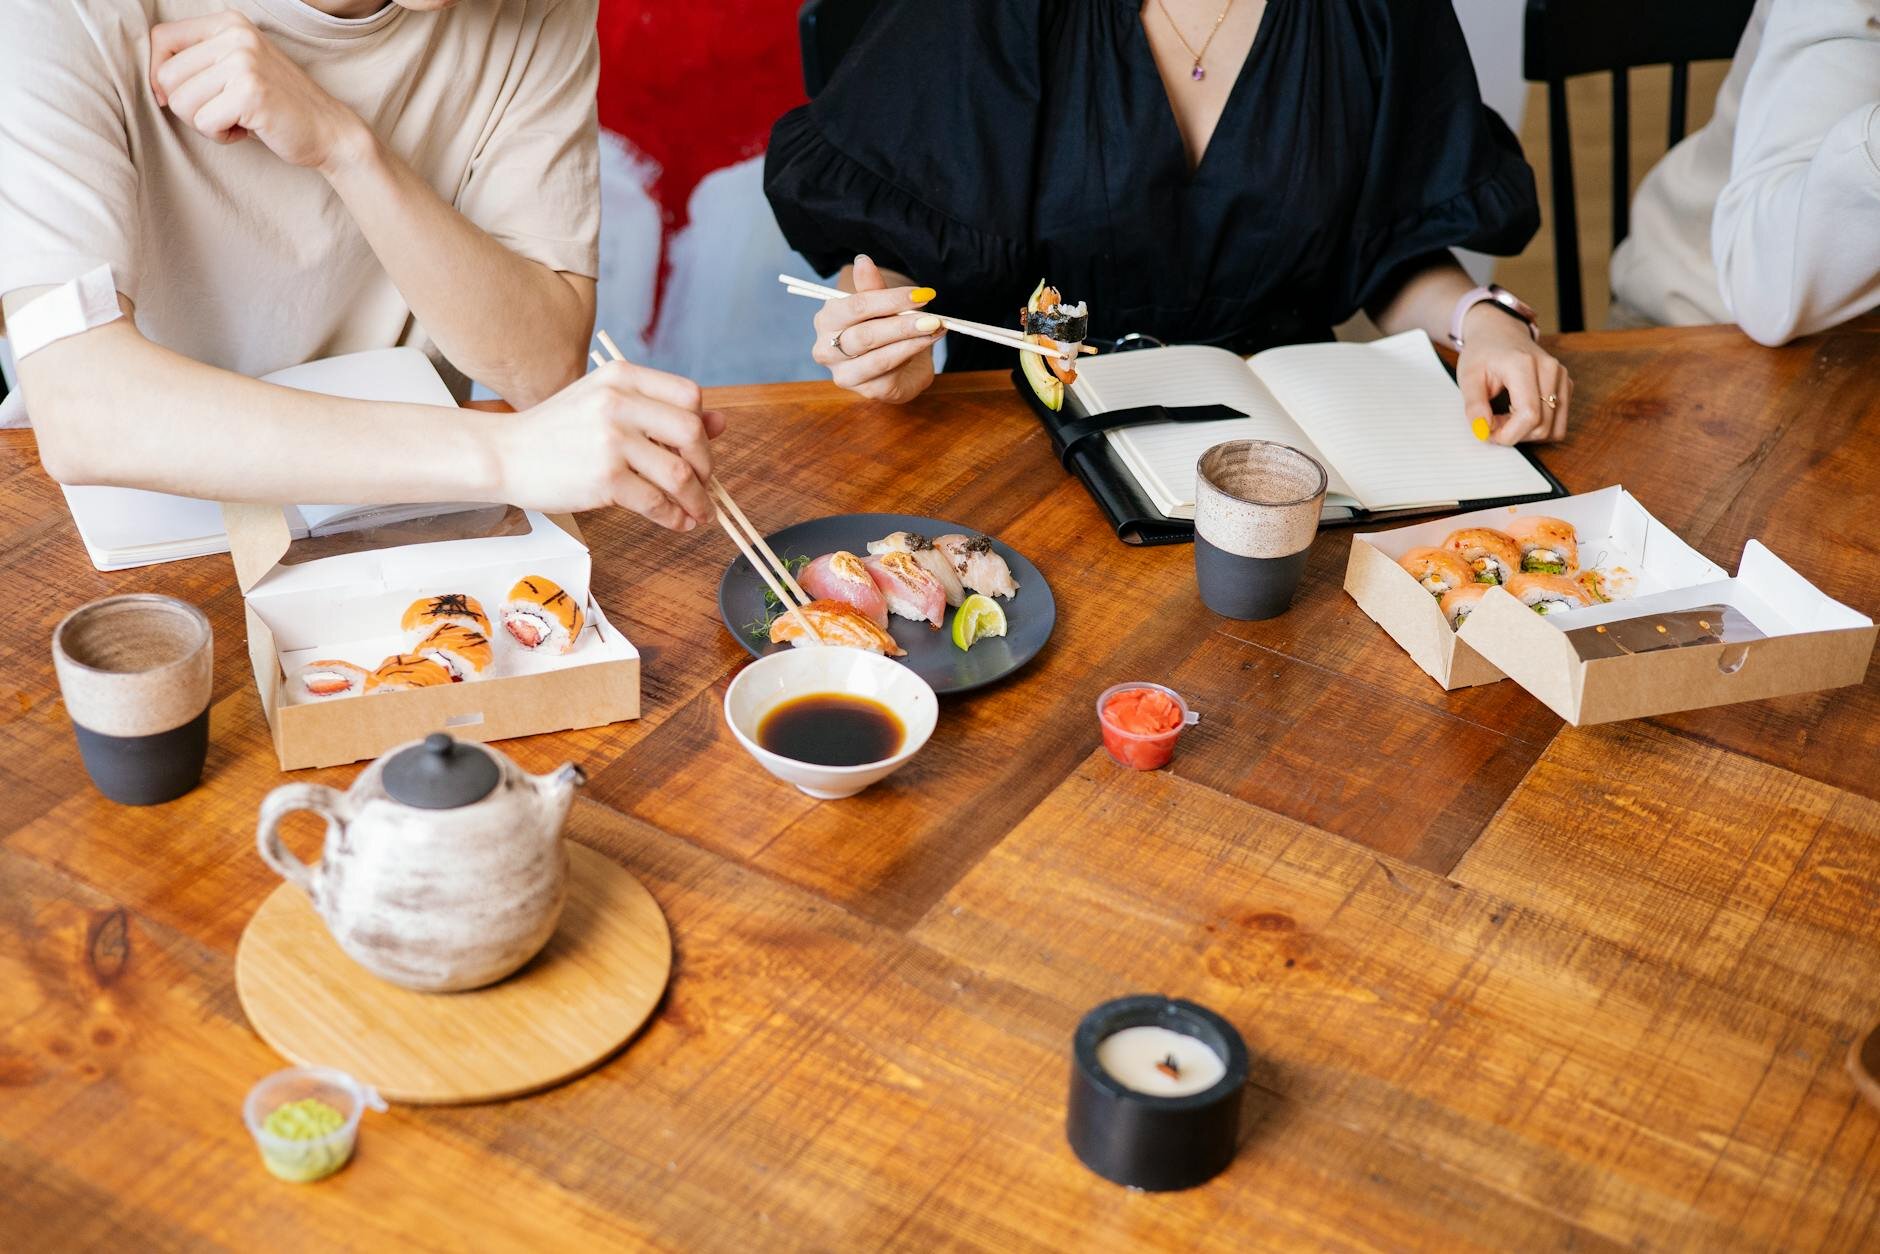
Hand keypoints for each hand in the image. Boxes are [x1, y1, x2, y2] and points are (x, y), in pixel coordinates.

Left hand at [150, 11, 367, 171]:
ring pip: (181, 102)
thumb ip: (199, 61)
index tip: (181, 96)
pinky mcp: (250, 92)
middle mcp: (236, 35)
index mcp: (229, 23)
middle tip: (221, 113)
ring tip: (235, 120)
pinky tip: (246, 130)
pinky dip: (220, 136)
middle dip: (187, 106)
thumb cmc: (275, 105)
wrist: (328, 130)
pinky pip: (204, 122)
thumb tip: (153, 80)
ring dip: (204, 123)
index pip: (162, 39)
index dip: (161, 74)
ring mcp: (244, 62)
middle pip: (167, 76)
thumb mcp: (236, 68)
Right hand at [495, 361, 725, 528]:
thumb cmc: (556, 432)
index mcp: (622, 377)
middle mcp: (619, 402)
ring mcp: (611, 439)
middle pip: (692, 432)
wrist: (503, 453)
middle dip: (706, 465)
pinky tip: (676, 522)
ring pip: (680, 473)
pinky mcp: (605, 477)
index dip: (703, 427)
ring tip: (698, 513)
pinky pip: (657, 502)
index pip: (689, 395)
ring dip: (697, 499)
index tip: (700, 450)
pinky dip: (674, 517)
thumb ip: (659, 411)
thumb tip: (720, 423)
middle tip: (704, 485)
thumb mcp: (606, 405)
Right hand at [811, 255, 942, 402]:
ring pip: (878, 358)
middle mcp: (827, 349)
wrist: (897, 362)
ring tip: (934, 329)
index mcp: (827, 320)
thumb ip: (871, 287)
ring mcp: (845, 374)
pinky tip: (926, 343)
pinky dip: (912, 356)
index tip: (920, 294)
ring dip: (910, 342)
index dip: (889, 300)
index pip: (855, 308)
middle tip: (932, 317)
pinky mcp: (867, 391)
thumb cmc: (883, 328)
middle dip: (902, 325)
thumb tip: (862, 260)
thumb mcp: (878, 305)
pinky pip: (890, 374)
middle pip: (865, 336)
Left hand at [1456, 306, 1570, 443]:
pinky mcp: (1566, 386)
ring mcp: (1562, 378)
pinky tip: (1519, 415)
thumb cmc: (1483, 353)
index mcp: (1524, 365)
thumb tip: (1483, 431)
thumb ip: (1474, 406)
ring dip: (1528, 434)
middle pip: (1542, 426)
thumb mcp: (1468, 377)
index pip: (1529, 415)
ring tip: (1505, 419)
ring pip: (1554, 429)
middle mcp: (1550, 370)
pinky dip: (1538, 428)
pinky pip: (1558, 423)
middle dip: (1514, 434)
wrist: (1499, 331)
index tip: (1488, 432)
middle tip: (1492, 424)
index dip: (1508, 434)